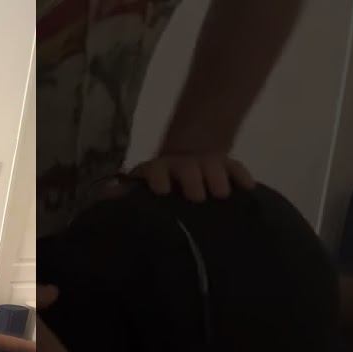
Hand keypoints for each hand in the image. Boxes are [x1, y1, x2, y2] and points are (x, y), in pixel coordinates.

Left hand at [131, 153, 254, 202]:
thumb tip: (105, 195)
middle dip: (192, 181)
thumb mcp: (142, 186)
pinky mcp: (226, 165)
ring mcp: (206, 163)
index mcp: (159, 169)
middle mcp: (182, 164)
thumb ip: (125, 192)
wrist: (188, 153)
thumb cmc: (161, 183)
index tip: (162, 191)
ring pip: (212, 166)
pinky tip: (248, 188)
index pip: (156, 169)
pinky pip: (236, 166)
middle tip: (197, 197)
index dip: (158, 178)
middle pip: (187, 169)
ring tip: (221, 194)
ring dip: (217, 178)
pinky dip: (241, 176)